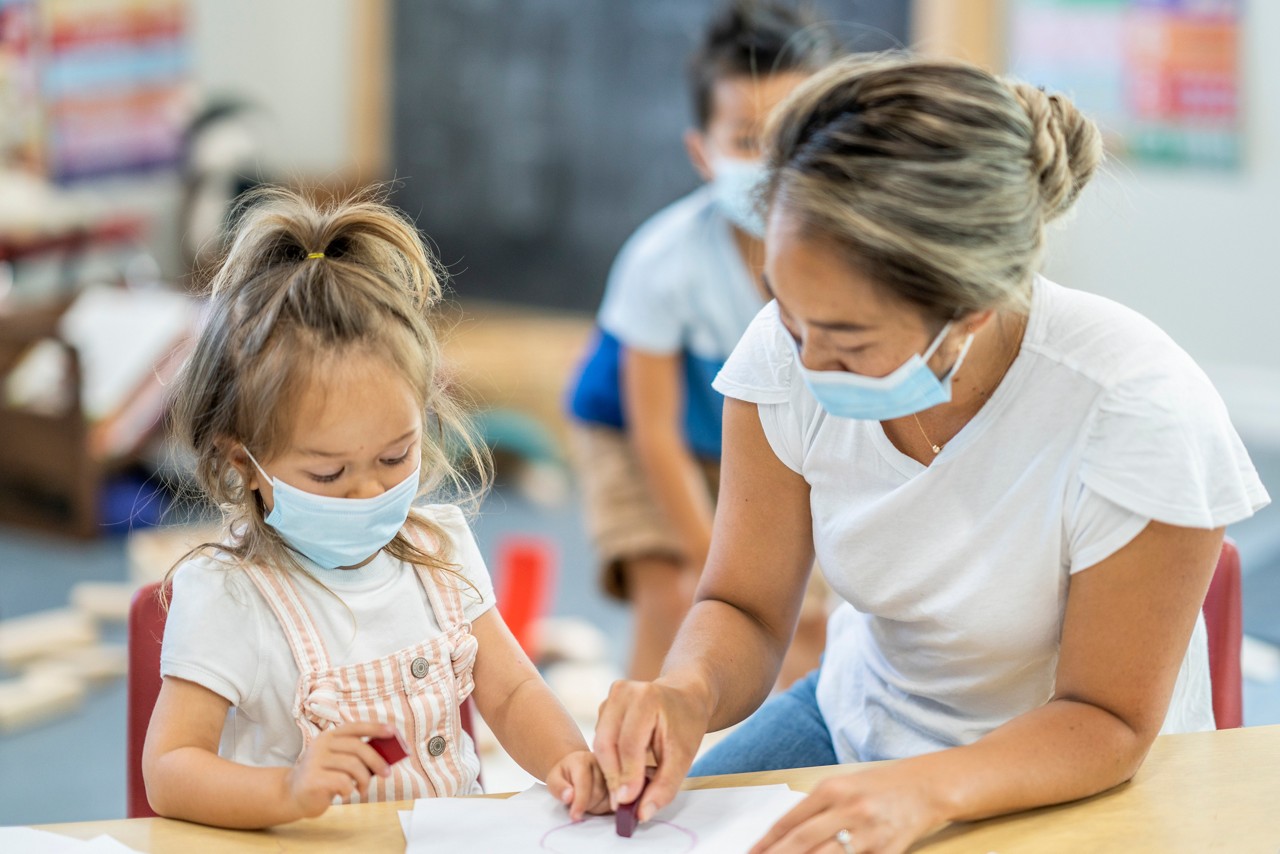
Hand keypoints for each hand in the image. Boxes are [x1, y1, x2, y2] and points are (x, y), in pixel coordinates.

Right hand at [283, 722, 393, 817]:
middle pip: (358, 747)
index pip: (355, 727)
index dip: (375, 728)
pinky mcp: (312, 778)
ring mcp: (315, 761)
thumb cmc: (323, 778)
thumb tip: (386, 757)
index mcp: (329, 737)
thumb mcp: (339, 763)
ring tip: (363, 789)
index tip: (393, 731)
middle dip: (377, 761)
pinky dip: (350, 790)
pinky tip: (345, 794)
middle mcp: (321, 744)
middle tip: (387, 773)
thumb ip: (357, 757)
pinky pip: (343, 782)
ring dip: (364, 780)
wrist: (292, 795)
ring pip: (353, 766)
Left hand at [546, 750, 609, 820]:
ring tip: (585, 801)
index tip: (575, 816)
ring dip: (596, 806)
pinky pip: (615, 801)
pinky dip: (604, 807)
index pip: (584, 783)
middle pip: (598, 792)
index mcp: (582, 760)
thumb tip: (569, 797)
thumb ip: (558, 788)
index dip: (580, 802)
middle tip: (576, 805)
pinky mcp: (619, 781)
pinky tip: (596, 802)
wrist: (576, 768)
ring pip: (609, 798)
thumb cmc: (565, 775)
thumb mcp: (553, 780)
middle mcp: (601, 763)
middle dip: (586, 805)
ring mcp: (613, 771)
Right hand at [593, 679, 711, 824]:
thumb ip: (664, 787)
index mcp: (645, 698)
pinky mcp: (605, 705)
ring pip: (600, 743)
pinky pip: (600, 739)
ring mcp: (611, 697)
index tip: (627, 802)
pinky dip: (610, 759)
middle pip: (607, 744)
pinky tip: (625, 768)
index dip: (627, 776)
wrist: (684, 697)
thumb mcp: (684, 756)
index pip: (629, 745)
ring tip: (626, 788)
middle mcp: (623, 692)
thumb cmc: (685, 724)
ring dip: (610, 769)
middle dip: (613, 777)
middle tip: (622, 802)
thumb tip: (641, 814)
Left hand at [749, 762, 946, 853]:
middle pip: (802, 842)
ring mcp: (869, 832)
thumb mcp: (843, 785)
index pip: (790, 821)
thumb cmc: (880, 785)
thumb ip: (816, 807)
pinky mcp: (889, 850)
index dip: (768, 842)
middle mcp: (849, 809)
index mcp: (833, 789)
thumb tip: (784, 835)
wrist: (927, 786)